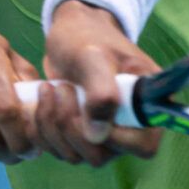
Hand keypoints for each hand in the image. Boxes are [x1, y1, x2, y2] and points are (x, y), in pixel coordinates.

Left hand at [32, 0, 162, 166]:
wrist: (71, 33)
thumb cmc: (88, 38)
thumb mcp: (94, 57)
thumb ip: (101, 93)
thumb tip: (98, 134)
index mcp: (146, 106)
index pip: (143, 146)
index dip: (114, 137)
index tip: (88, 108)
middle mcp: (127, 127)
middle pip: (102, 155)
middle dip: (72, 126)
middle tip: (62, 89)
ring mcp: (102, 134)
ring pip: (76, 155)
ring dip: (53, 126)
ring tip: (50, 89)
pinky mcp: (78, 135)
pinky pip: (59, 149)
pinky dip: (43, 129)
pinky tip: (41, 100)